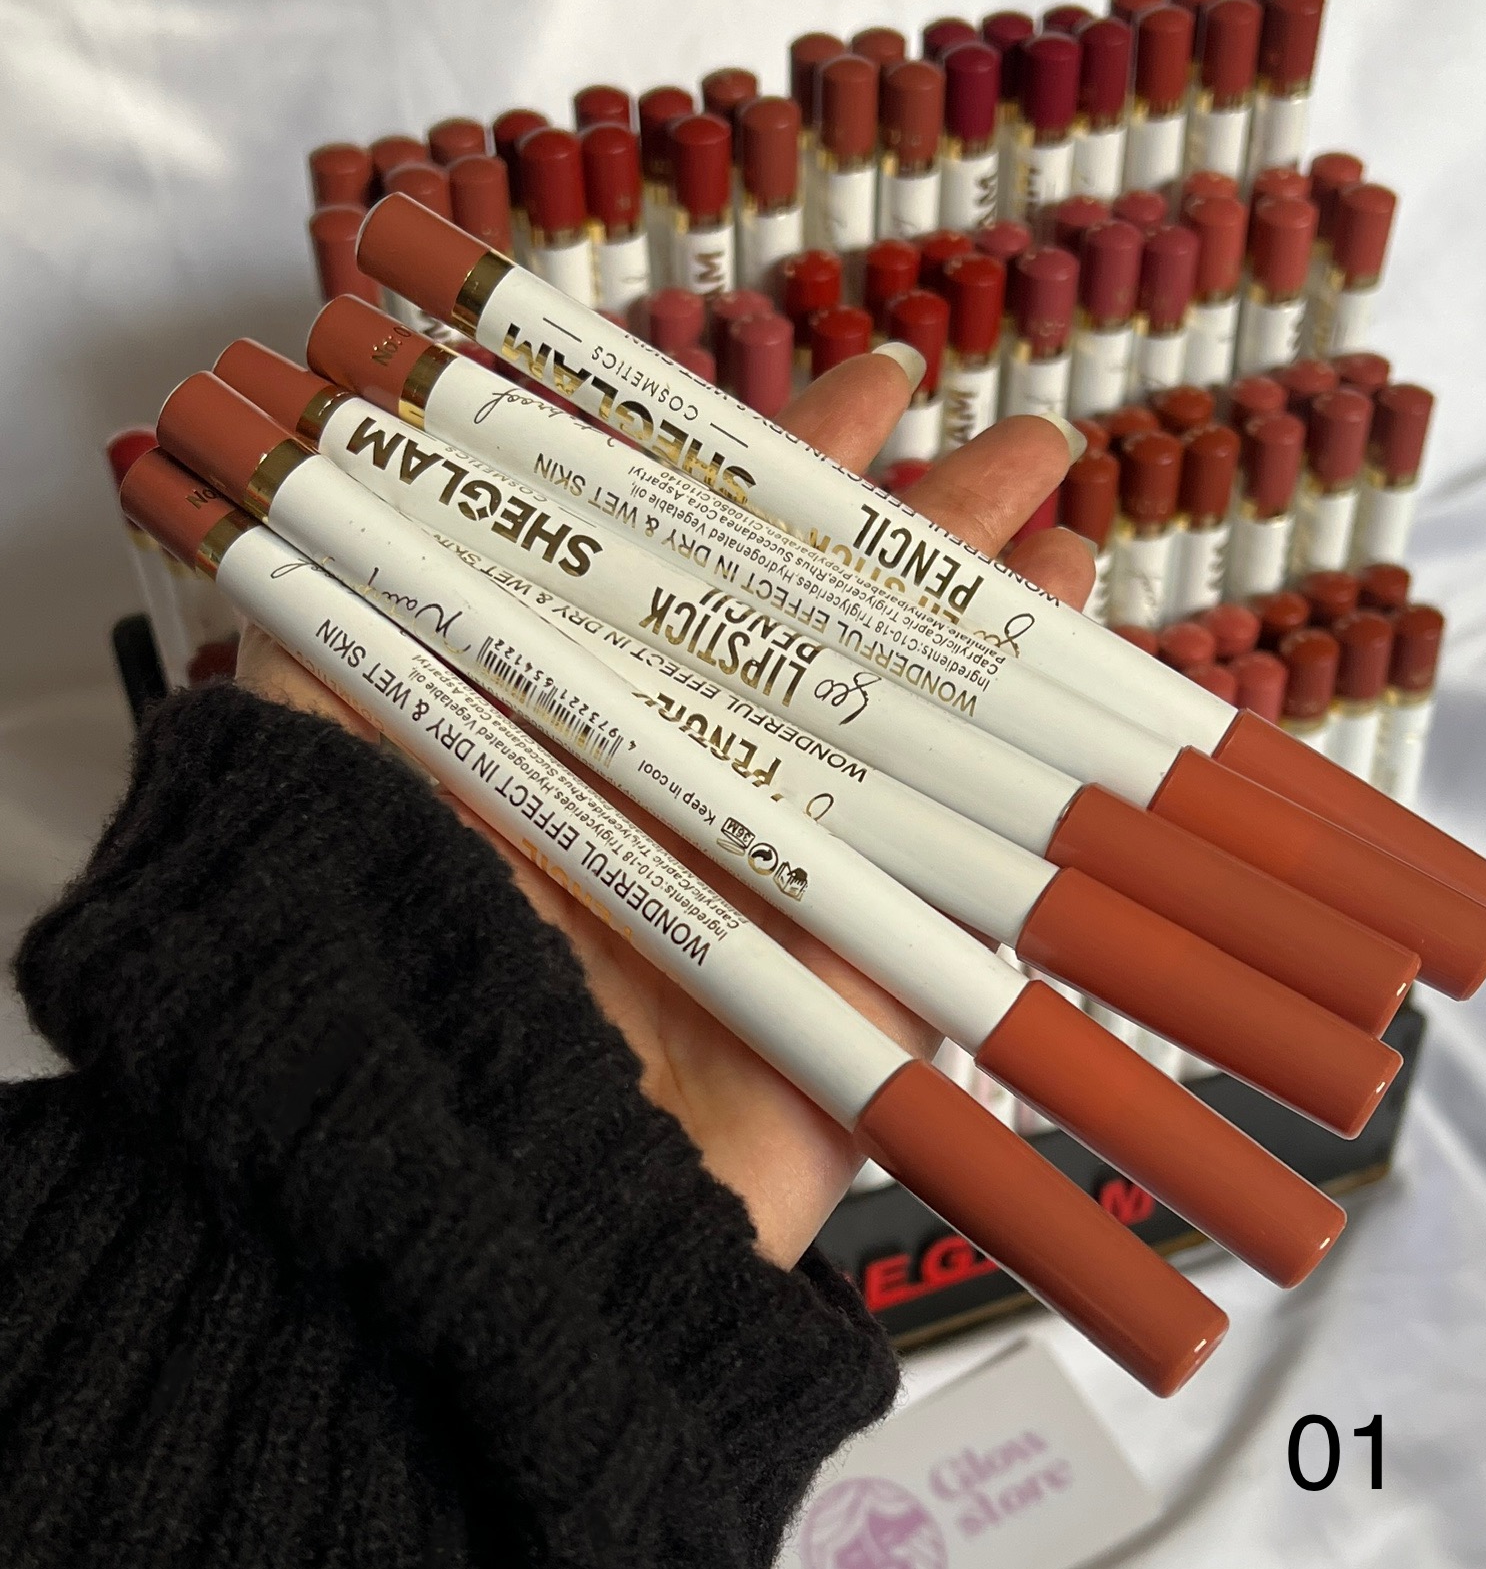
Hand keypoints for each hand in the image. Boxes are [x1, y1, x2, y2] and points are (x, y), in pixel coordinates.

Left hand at [237, 356, 1093, 1265]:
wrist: (439, 1178)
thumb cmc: (359, 961)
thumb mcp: (313, 754)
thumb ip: (338, 619)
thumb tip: (353, 480)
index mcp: (581, 721)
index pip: (703, 560)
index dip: (792, 472)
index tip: (873, 389)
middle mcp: (688, 788)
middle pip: (834, 631)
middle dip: (934, 531)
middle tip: (1027, 441)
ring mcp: (783, 882)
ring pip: (915, 733)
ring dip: (1002, 633)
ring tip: (1073, 535)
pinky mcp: (861, 990)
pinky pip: (970, 874)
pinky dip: (1035, 786)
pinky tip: (1088, 701)